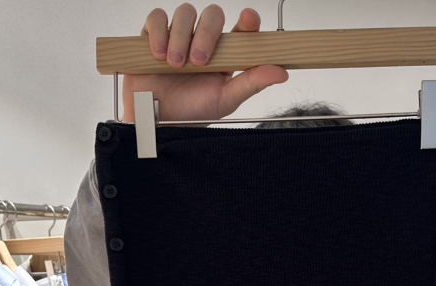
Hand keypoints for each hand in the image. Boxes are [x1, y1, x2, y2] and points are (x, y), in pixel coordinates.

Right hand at [121, 4, 288, 122]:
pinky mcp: (153, 36)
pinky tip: (159, 55)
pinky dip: (159, 33)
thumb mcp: (226, 100)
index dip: (247, 21)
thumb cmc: (192, 113)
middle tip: (199, 61)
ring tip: (176, 65)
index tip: (249, 20)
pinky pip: (157, 18)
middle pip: (212, 15)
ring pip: (185, 13)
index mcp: (225, 55)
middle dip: (206, 34)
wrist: (157, 122)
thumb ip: (252, 83)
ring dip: (181, 37)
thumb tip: (282, 72)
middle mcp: (203, 41)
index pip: (240, 29)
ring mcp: (179, 36)